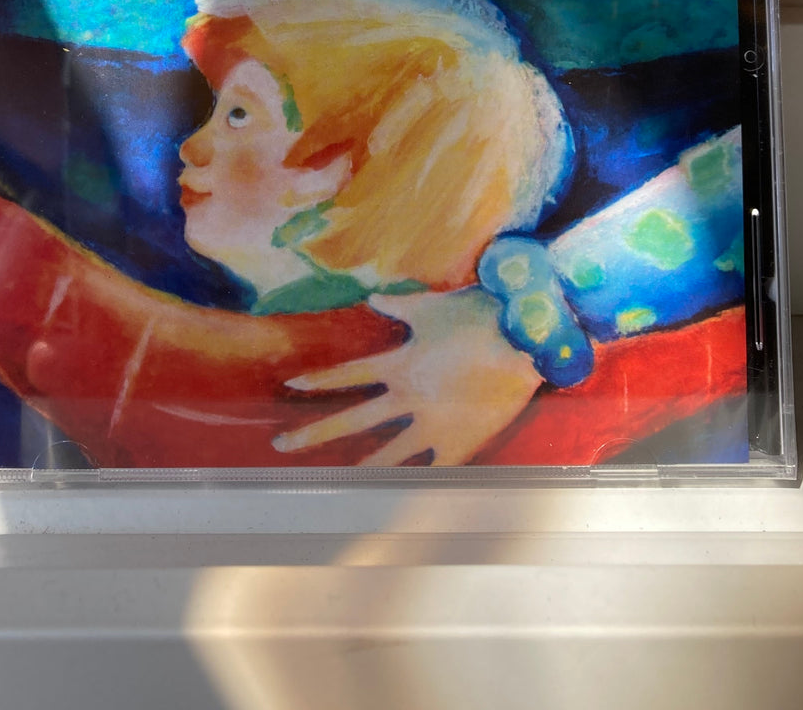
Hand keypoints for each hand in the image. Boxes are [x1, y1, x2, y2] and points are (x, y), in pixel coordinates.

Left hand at [271, 288, 542, 465]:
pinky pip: (436, 472)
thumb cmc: (475, 314)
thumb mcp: (429, 308)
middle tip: (280, 445)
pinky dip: (422, 487)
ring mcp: (433, 424)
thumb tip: (372, 297)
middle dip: (313, 433)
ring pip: (388, 456)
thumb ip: (397, 307)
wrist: (522, 337)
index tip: (291, 384)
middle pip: (351, 420)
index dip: (319, 380)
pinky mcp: (461, 442)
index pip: (347, 374)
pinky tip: (404, 506)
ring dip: (362, 470)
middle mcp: (408, 398)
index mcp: (399, 365)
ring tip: (338, 484)